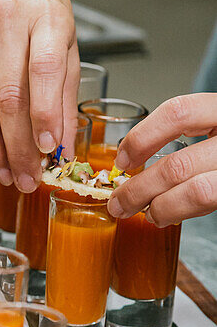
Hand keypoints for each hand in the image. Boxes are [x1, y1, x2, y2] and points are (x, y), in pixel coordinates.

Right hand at [0, 0, 78, 191]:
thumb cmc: (38, 9)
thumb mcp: (66, 41)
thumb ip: (64, 93)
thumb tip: (61, 149)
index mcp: (47, 15)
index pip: (45, 71)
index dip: (46, 117)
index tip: (48, 152)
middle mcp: (6, 15)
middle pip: (6, 94)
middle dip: (16, 146)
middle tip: (23, 178)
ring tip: (0, 170)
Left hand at [108, 94, 216, 224]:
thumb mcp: (214, 128)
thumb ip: (187, 135)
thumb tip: (132, 161)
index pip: (178, 112)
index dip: (142, 136)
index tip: (122, 158)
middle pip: (178, 164)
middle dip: (139, 189)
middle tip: (118, 203)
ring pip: (197, 192)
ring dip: (161, 208)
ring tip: (146, 213)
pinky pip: (209, 205)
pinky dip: (182, 213)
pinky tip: (169, 215)